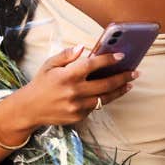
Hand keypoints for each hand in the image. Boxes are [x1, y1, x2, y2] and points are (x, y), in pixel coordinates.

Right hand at [17, 44, 138, 125]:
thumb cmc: (41, 83)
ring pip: (105, 98)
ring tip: (129, 84)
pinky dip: (103, 99)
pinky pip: (95, 107)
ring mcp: (77, 106)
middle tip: (135, 72)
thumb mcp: (49, 65)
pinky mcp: (78, 116)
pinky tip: (110, 93)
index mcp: (67, 75)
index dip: (108, 59)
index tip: (121, 56)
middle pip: (106, 84)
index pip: (93, 65)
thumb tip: (83, 47)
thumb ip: (67, 55)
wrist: (29, 109)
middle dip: (123, 77)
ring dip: (119, 90)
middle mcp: (74, 91)